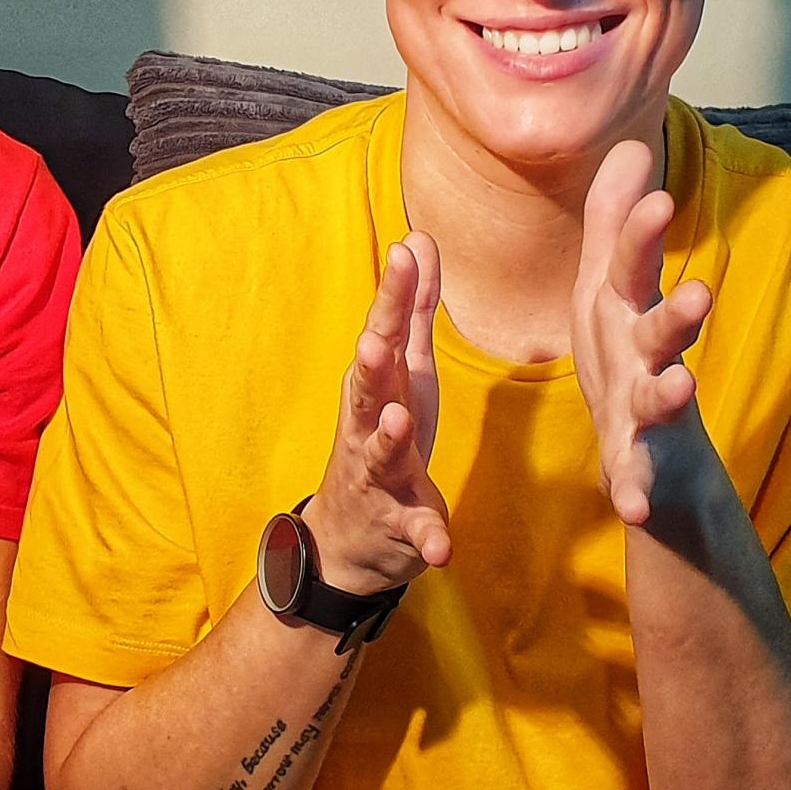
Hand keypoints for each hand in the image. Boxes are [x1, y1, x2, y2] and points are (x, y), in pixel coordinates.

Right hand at [300, 235, 453, 594]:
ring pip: (382, 455)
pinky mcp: (400, 524)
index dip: (393, 296)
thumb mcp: (405, 371)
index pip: (383, 333)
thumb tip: (417, 241)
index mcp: (376, 387)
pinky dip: (426, 538)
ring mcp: (380, 476)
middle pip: (369, 391)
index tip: (404, 252)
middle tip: (374, 343)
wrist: (349, 537)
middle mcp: (368, 427)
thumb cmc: (381, 437)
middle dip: (371, 368)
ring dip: (387, 439)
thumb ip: (413, 309)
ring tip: (397, 421)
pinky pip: (414, 531)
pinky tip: (442, 549)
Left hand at [572, 140, 715, 525]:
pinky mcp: (639, 462)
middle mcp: (646, 356)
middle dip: (679, 313)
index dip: (641, 232)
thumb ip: (616, 221)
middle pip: (663, 330)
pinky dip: (635, 489)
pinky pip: (635, 476)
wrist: (653, 455)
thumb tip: (630, 144)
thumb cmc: (625, 355)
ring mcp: (648, 411)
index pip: (632, 264)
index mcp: (627, 310)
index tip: (656, 195)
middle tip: (701, 293)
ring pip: (659, 399)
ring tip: (682, 387)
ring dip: (669, 393)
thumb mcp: (609, 286)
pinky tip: (630, 507)